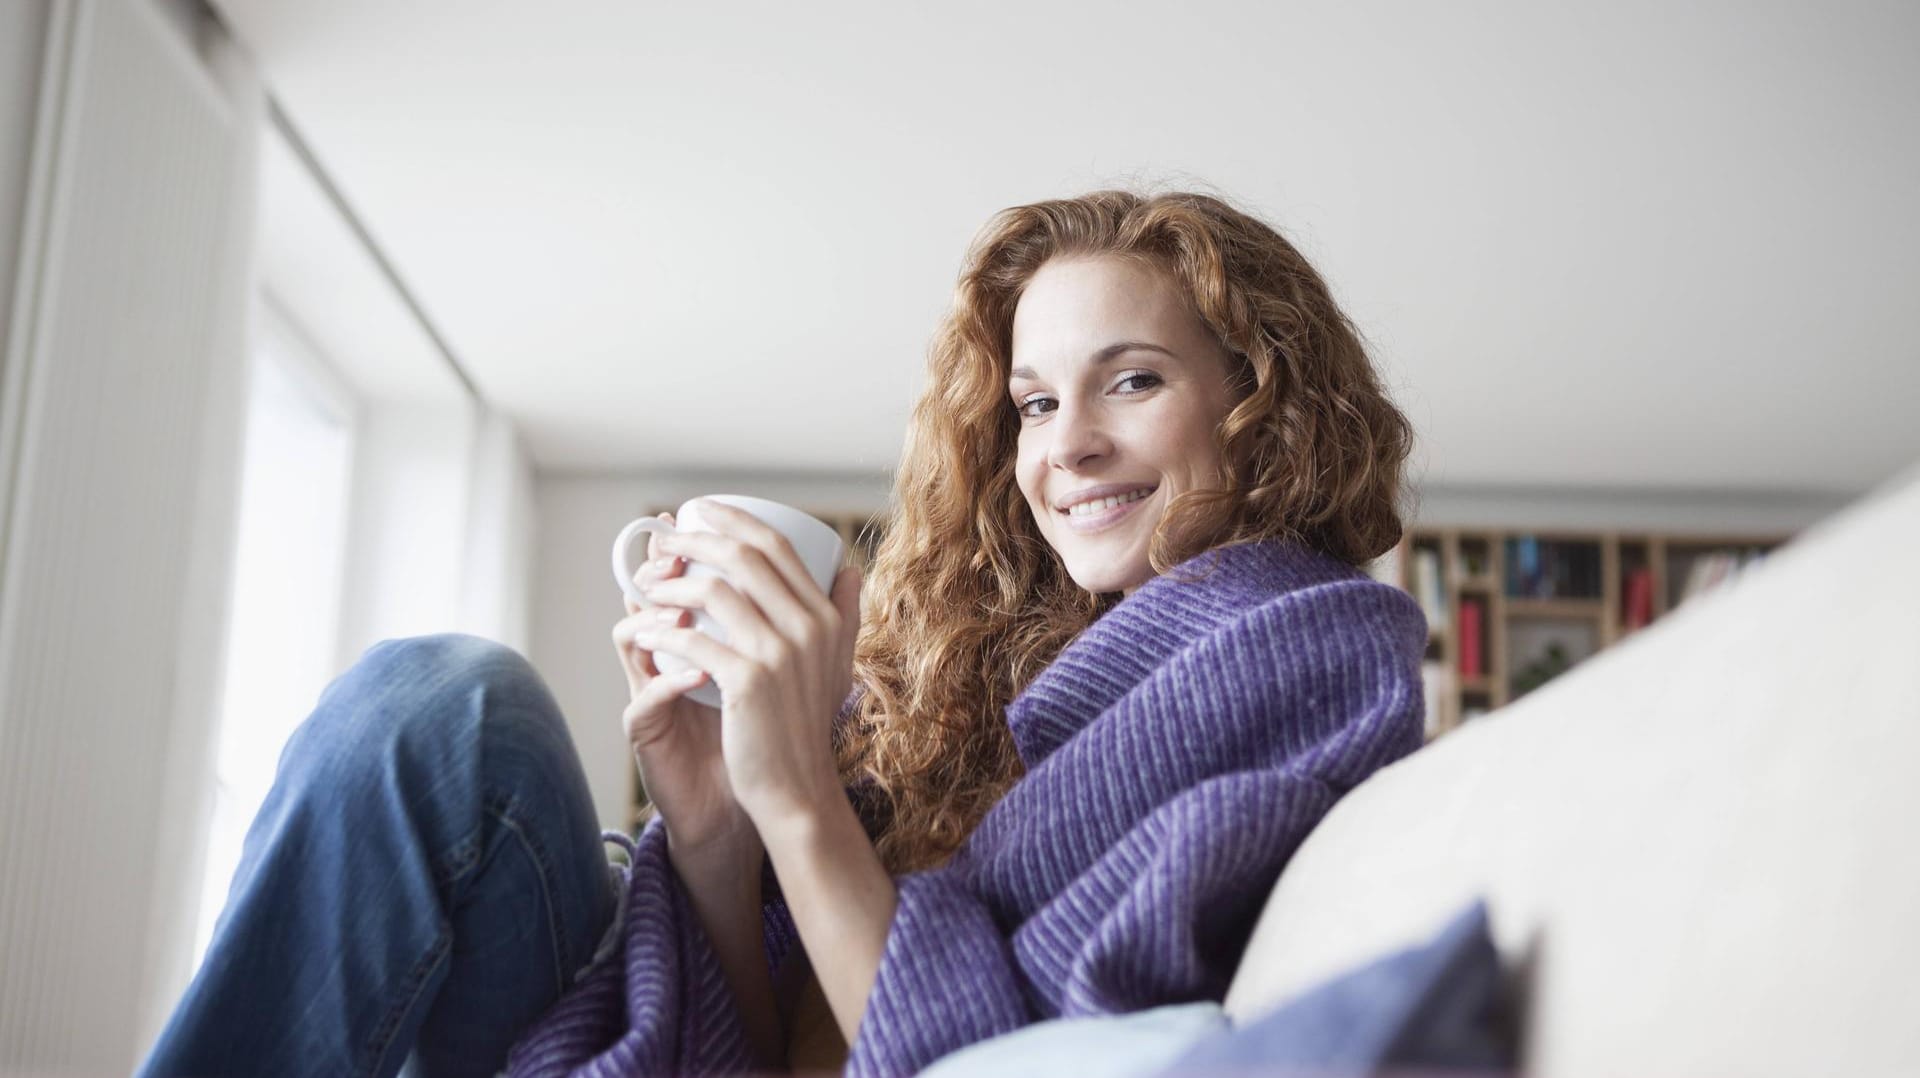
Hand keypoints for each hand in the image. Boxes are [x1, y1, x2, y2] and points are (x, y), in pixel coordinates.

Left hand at [627, 499, 863, 827]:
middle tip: (661, 542)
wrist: (798, 789)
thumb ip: (844, 616)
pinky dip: (662, 631)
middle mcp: (807, 627)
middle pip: (742, 557)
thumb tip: (851, 569)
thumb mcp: (837, 666)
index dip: (734, 518)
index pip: (777, 545)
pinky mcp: (748, 682)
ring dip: (670, 584)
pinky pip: (693, 639)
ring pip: (713, 591)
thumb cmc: (805, 726)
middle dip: (694, 540)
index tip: (700, 510)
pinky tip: (645, 633)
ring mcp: (779, 653)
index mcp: (825, 615)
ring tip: (645, 590)